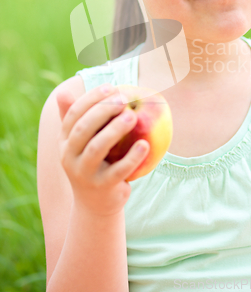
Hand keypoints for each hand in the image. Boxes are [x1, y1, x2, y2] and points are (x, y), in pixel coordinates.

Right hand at [56, 84, 148, 216]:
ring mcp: (84, 173)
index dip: (91, 98)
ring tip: (133, 116)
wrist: (95, 204)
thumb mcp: (81, 141)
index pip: (73, 113)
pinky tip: (145, 144)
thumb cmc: (93, 162)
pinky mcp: (102, 187)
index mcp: (64, 140)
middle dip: (102, 110)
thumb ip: (77, 116)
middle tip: (123, 99)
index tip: (112, 87)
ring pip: (97, 148)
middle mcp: (69, 156)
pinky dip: (132, 157)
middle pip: (83, 128)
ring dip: (115, 130)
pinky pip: (118, 170)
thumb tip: (68, 88)